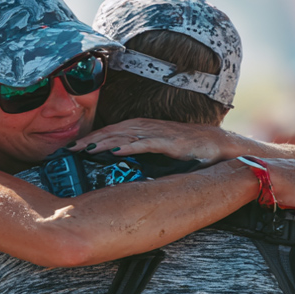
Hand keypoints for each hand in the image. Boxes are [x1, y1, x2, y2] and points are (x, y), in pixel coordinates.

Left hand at [70, 118, 235, 163]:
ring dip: (105, 140)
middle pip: (116, 130)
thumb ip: (144, 155)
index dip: (94, 136)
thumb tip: (122, 164)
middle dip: (93, 138)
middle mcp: (152, 128)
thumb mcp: (163, 153)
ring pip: (128, 134)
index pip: (115, 131)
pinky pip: (148, 143)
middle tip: (71, 147)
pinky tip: (116, 150)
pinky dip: (131, 145)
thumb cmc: (193, 150)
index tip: (75, 146)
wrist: (224, 147)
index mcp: (148, 129)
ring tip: (86, 148)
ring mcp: (163, 134)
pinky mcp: (174, 144)